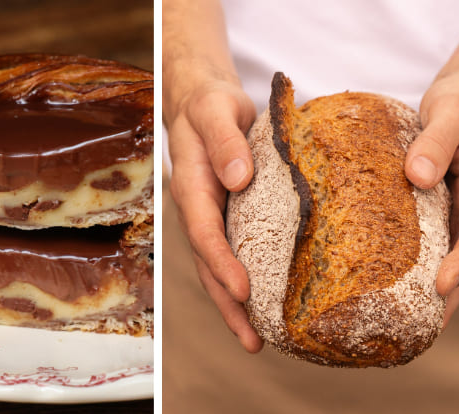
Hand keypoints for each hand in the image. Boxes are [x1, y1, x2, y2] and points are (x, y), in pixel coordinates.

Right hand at [166, 74, 262, 351]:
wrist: (204, 104)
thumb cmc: (211, 105)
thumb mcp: (216, 111)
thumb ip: (225, 142)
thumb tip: (239, 178)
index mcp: (192, 188)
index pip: (205, 233)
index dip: (222, 263)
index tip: (244, 289)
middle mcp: (198, 211)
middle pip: (209, 265)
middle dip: (228, 304)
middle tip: (252, 340)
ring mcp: (211, 218)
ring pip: (217, 269)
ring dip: (235, 306)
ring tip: (257, 340)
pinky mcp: (227, 218)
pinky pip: (233, 254)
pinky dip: (244, 283)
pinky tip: (266, 304)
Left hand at [405, 36, 458, 326]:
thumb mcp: (453, 112)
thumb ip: (437, 141)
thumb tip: (419, 176)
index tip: (440, 286)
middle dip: (446, 295)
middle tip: (419, 330)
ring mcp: (456, 207)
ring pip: (447, 254)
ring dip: (431, 288)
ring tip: (405, 322)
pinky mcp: (437, 204)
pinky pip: (429, 238)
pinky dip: (416, 261)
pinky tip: (391, 279)